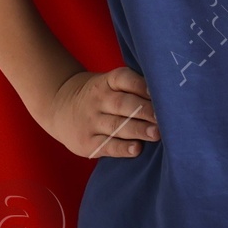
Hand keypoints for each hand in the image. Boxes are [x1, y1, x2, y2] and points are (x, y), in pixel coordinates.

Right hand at [40, 64, 158, 160]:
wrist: (58, 107)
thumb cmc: (98, 97)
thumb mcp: (107, 84)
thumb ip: (132, 88)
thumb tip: (168, 98)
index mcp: (106, 82)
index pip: (124, 79)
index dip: (142, 84)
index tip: (159, 91)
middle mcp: (98, 100)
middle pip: (124, 104)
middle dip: (146, 111)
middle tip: (166, 118)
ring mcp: (91, 122)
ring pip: (118, 126)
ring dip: (139, 129)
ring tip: (157, 133)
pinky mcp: (87, 142)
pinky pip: (107, 145)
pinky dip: (123, 148)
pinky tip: (137, 149)